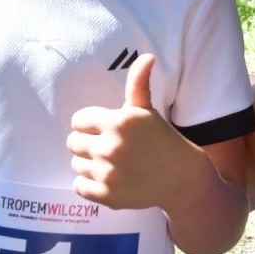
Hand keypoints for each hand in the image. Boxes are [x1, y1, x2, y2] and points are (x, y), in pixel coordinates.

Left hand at [68, 54, 197, 209]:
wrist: (181, 178)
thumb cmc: (162, 140)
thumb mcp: (148, 111)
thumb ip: (138, 84)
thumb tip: (147, 56)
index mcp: (118, 122)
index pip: (78, 121)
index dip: (89, 125)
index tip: (104, 130)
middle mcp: (111, 147)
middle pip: (73, 143)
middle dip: (87, 143)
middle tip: (107, 148)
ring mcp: (108, 174)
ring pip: (76, 164)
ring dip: (88, 164)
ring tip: (109, 164)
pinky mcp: (107, 196)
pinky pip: (79, 187)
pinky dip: (89, 184)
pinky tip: (107, 179)